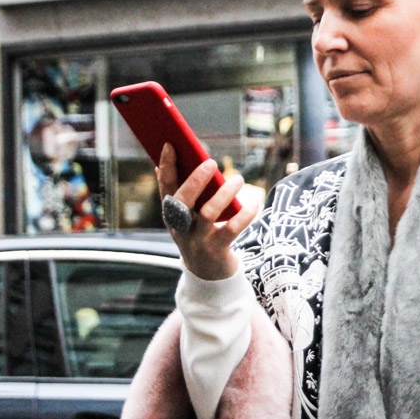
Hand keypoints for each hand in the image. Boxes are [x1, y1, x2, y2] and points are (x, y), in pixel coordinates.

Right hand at [157, 143, 258, 280]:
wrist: (207, 274)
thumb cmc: (199, 233)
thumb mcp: (187, 215)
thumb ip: (183, 192)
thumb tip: (169, 163)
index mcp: (171, 214)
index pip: (165, 187)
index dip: (166, 166)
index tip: (171, 144)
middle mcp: (181, 227)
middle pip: (182, 201)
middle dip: (196, 180)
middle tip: (211, 162)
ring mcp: (198, 239)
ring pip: (208, 213)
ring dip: (225, 193)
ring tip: (238, 179)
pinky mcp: (217, 249)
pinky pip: (232, 229)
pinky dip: (245, 214)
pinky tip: (254, 202)